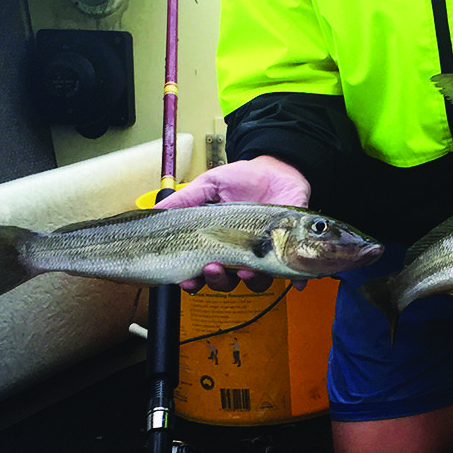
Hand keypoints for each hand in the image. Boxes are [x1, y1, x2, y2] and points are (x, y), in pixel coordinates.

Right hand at [156, 156, 311, 292]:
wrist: (276, 169)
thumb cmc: (242, 179)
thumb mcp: (209, 184)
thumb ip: (186, 200)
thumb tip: (158, 211)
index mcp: (217, 245)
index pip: (200, 272)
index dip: (192, 281)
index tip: (186, 280)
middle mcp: (239, 256)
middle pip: (225, 283)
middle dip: (217, 280)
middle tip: (213, 268)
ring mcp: (263, 256)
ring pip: (255, 282)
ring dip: (249, 280)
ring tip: (246, 269)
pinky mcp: (287, 252)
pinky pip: (291, 273)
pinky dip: (294, 279)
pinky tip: (294, 280)